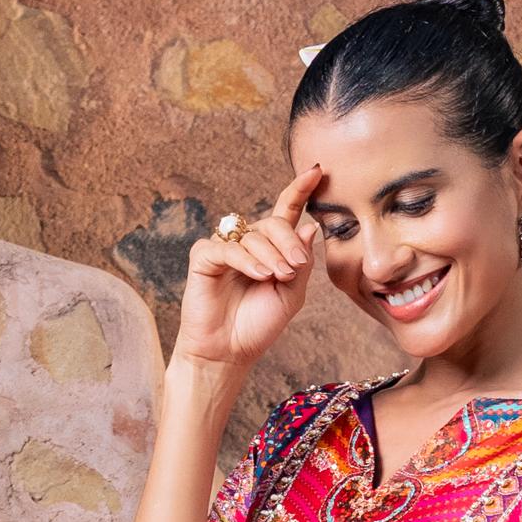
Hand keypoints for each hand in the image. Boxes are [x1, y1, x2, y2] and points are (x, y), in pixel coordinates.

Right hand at [173, 165, 321, 378]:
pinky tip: (259, 275)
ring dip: (271, 255)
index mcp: (272, 248)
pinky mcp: (204, 256)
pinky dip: (247, 260)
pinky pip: (228, 247)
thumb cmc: (259, 324)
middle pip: (273, 223)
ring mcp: (225, 247)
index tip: (317, 170)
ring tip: (278, 277)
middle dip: (288, 242)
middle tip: (295, 267)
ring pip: (253, 235)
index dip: (300, 190)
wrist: (229, 351)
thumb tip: (309, 227)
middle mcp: (248, 243)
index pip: (287, 211)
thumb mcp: (292, 295)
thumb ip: (301, 262)